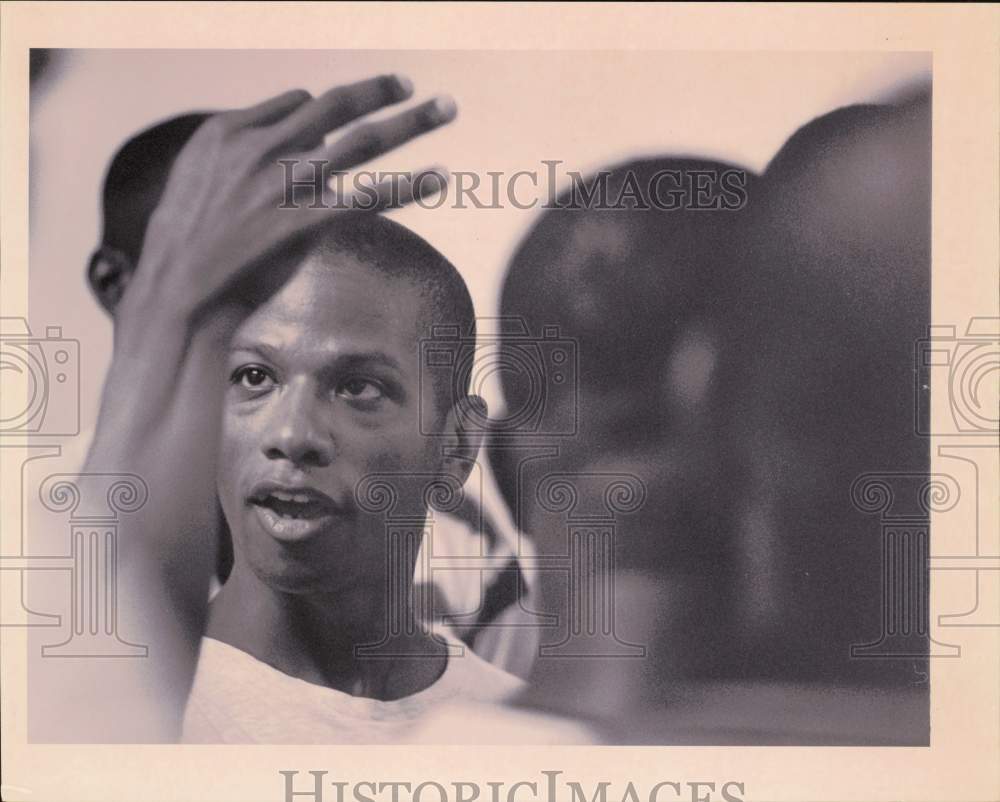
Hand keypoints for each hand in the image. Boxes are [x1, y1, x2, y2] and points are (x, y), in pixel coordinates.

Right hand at [120, 75, 453, 329]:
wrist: (180, 291)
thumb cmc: (190, 242)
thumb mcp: (200, 179)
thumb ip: (242, 153)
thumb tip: (286, 142)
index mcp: (230, 131)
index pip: (297, 104)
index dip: (325, 111)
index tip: (344, 119)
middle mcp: (262, 149)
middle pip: (336, 107)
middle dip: (378, 91)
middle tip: (408, 84)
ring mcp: (286, 185)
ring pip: (362, 141)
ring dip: (410, 122)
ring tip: (446, 108)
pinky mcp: (307, 223)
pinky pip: (370, 197)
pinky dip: (410, 185)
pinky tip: (440, 177)